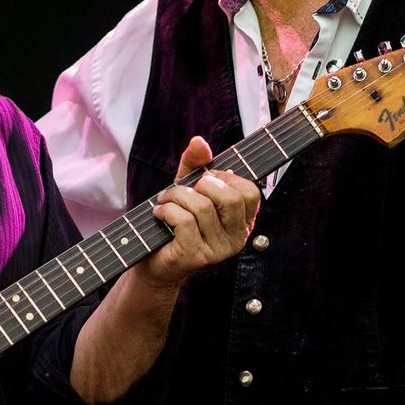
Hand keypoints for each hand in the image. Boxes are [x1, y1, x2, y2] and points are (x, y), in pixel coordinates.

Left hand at [139, 135, 260, 287]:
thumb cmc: (175, 224)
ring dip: (176, 196)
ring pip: (202, 206)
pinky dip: (166, 210)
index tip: (205, 179)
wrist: (154, 262)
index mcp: (243, 221)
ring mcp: (218, 250)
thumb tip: (199, 141)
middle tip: (184, 189)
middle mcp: (236, 238)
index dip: (225, 177)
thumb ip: (196, 164)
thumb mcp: (189, 189)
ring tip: (165, 201)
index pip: (250, 191)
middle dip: (201, 184)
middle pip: (230, 197)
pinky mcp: (196, 256)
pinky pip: (184, 220)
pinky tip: (160, 214)